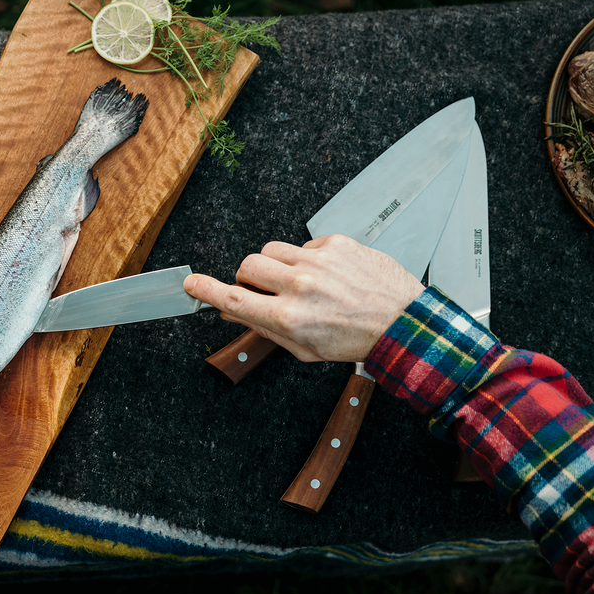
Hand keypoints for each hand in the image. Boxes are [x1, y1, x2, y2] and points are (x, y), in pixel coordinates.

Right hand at [184, 235, 423, 362]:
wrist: (402, 322)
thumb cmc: (354, 340)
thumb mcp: (304, 349)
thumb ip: (264, 328)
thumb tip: (233, 312)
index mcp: (288, 317)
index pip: (233, 299)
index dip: (205, 290)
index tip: (190, 284)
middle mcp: (300, 286)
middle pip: (247, 265)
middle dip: (247, 277)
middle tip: (264, 290)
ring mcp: (318, 261)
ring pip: (271, 250)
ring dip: (275, 265)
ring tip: (297, 281)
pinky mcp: (336, 243)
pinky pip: (303, 245)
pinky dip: (307, 258)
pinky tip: (326, 275)